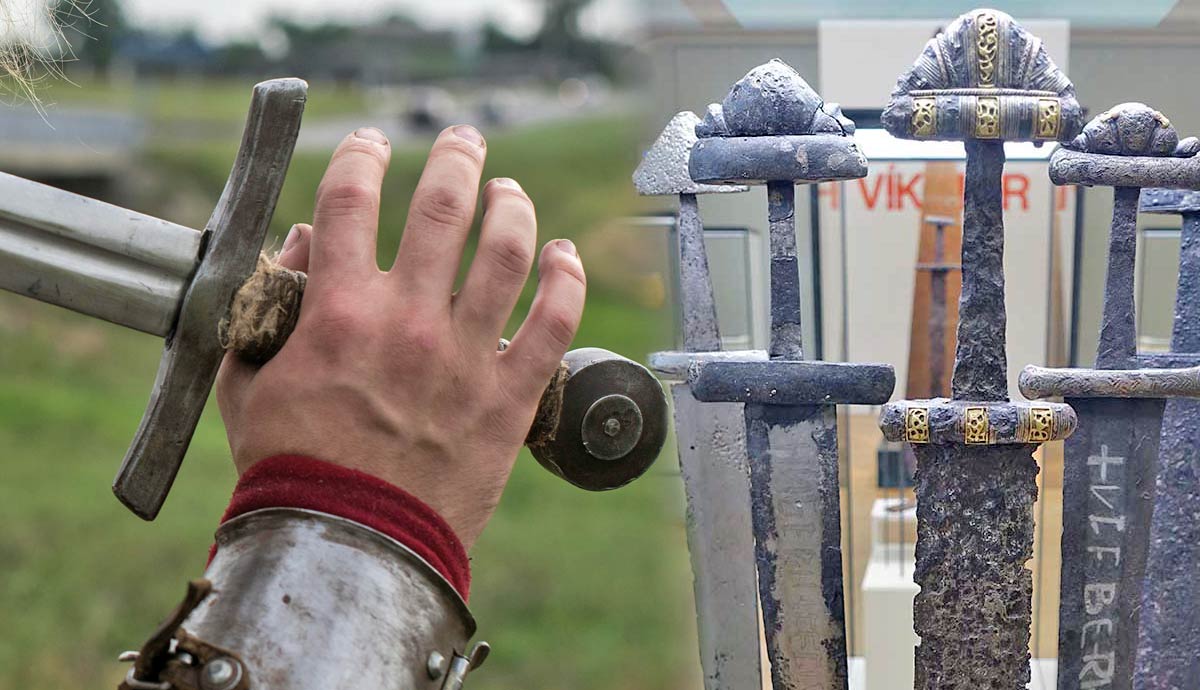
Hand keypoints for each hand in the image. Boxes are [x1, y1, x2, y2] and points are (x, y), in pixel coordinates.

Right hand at [216, 125, 586, 547]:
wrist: (349, 548)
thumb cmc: (294, 470)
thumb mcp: (251, 384)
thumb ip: (269, 309)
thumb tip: (304, 246)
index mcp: (340, 313)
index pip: (352, 200)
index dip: (363, 156)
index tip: (373, 144)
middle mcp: (409, 323)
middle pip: (444, 207)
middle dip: (457, 157)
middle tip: (465, 141)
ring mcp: (467, 358)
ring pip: (508, 252)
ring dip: (514, 208)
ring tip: (510, 193)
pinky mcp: (511, 397)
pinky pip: (556, 322)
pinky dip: (567, 278)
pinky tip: (564, 256)